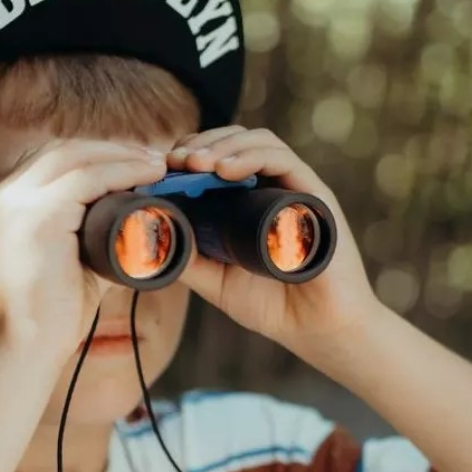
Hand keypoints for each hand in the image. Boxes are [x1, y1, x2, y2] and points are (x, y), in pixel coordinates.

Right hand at [0, 139, 165, 357]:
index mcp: (1, 204)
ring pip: (77, 157)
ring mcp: (13, 202)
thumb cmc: (48, 317)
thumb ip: (91, 237)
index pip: (52, 161)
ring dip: (123, 155)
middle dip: (112, 149)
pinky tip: (148, 174)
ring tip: (158, 166)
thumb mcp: (69, 262)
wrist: (22, 351)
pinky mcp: (34, 216)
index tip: (136, 162)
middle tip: (154, 159)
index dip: (96, 155)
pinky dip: (123, 171)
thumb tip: (133, 221)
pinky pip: (87, 178)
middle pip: (63, 151)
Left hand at [168, 126, 377, 364]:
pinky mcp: (316, 197)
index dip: (189, 153)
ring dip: (222, 145)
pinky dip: (253, 157)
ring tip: (195, 164)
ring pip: (259, 142)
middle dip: (201, 143)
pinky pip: (285, 161)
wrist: (318, 331)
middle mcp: (273, 189)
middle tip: (175, 160)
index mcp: (249, 202)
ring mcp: (295, 190)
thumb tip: (153, 234)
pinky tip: (225, 170)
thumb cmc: (273, 307)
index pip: (218, 157)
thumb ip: (188, 259)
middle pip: (236, 141)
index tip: (163, 169)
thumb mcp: (215, 282)